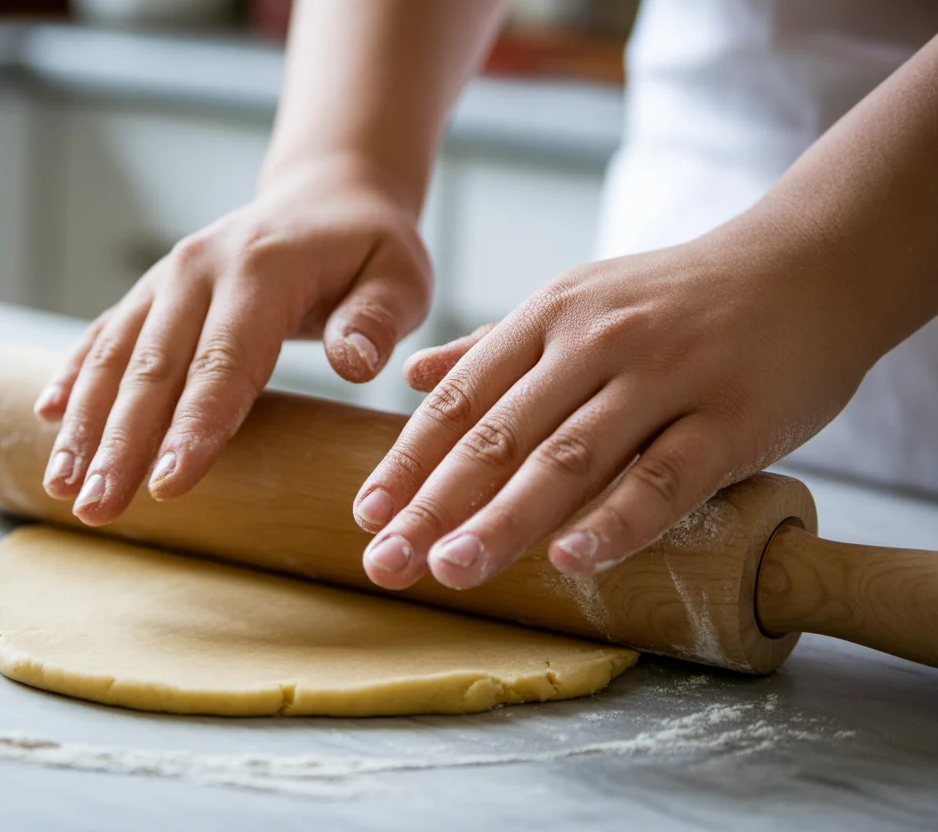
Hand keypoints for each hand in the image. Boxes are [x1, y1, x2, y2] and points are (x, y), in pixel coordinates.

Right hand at [34, 158, 431, 525]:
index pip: (224, 362)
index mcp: (261, 271)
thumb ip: (377, 318)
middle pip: (154, 368)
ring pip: (116, 355)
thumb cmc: (370, 249)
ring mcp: (168, 277)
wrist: (327, 195)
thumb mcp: (400, 276)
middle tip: (96, 508)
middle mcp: (201, 270)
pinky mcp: (153, 290)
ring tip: (61, 485)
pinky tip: (47, 416)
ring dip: (85, 422)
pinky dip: (75, 375)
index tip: (168, 485)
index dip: (195, 427)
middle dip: (121, 443)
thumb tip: (356, 365)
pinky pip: (105, 333)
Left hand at [353, 221, 873, 588]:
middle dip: (434, 504)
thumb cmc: (678, 297)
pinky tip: (567, 560)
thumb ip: (495, 346)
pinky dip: (614, 520)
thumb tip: (412, 375)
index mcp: (549, 317)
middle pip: (499, 436)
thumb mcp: (578, 301)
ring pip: (570, 459)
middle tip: (386, 563)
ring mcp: (664, 377)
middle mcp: (596, 342)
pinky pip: (665, 478)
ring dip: (504, 520)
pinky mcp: (731, 418)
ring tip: (452, 570)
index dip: (409, 461)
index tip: (367, 516)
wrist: (810, 264)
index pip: (461, 401)